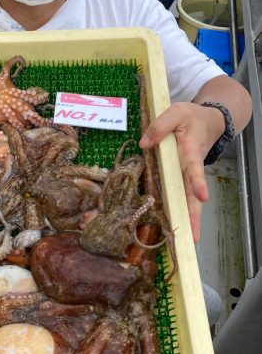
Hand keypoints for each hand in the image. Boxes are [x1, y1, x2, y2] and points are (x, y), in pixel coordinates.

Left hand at [139, 102, 224, 242]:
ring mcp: (188, 174)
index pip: (195, 168)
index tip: (203, 197)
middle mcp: (191, 166)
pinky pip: (182, 195)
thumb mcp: (176, 112)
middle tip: (194, 237)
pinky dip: (181, 211)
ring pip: (189, 199)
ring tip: (189, 241)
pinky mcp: (184, 177)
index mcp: (191, 149)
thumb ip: (160, 126)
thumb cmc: (192, 117)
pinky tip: (178, 228)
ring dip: (189, 219)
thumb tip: (144, 144)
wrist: (209, 120)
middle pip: (194, 194)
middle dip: (194, 215)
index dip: (198, 182)